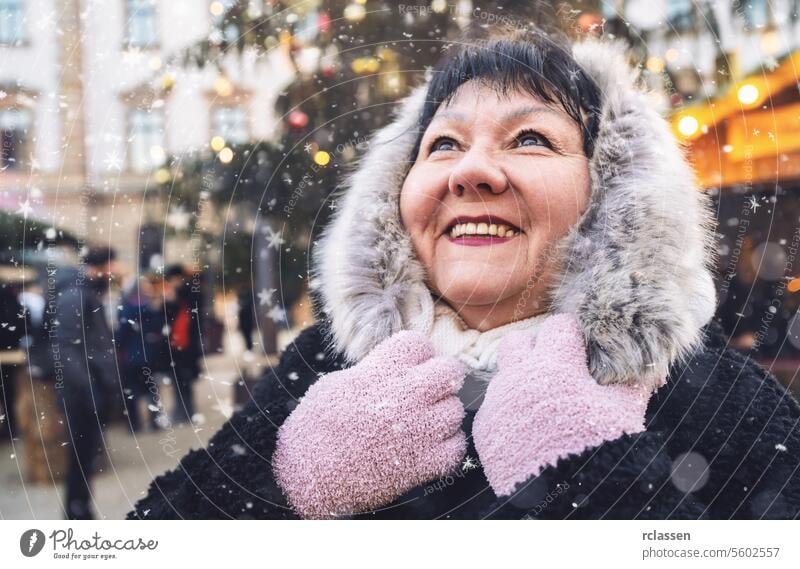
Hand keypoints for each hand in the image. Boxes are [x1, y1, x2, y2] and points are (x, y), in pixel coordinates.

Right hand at [272, 331, 466, 518]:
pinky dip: (446, 447)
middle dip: (442, 377)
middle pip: (450, 370)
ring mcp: (419, 430)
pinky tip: (428, 448)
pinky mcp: (424, 464)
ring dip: (443, 415)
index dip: (417, 353)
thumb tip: (391, 369)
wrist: (308, 476)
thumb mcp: (337, 384)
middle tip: (429, 390)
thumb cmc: (315, 427)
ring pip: (455, 410)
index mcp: (382, 372)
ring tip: (423, 423)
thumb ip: (372, 372)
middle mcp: (406, 396)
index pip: (419, 343)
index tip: (410, 365)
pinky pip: (456, 447)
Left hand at [473, 313, 654, 496]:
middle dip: (535, 351)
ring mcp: (497, 403)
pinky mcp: (484, 430)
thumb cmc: (600, 449)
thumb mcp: (625, 413)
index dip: (572, 338)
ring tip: (545, 410)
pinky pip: (494, 411)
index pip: (557, 326)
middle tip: (556, 374)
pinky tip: (529, 435)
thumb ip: (633, 383)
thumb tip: (649, 368)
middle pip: (517, 342)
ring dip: (521, 385)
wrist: (564, 500)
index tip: (581, 354)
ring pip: (503, 377)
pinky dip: (510, 416)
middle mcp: (518, 377)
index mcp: (553, 365)